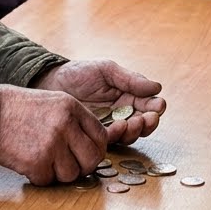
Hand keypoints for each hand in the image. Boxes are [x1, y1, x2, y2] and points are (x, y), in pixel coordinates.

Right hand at [0, 84, 107, 184]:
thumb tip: (92, 146)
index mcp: (71, 107)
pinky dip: (38, 177)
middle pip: (92, 159)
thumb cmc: (17, 108)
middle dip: (82, 167)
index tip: (85, 155)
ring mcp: (52, 144)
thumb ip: (74, 120)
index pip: (100, 136)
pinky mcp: (36, 162)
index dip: (95, 150)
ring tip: (42, 161)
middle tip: (68, 166)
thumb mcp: (52, 102)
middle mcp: (65, 124)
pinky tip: (28, 163)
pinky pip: (48, 181)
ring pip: (71, 174)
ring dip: (58, 173)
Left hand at [34, 60, 164, 144]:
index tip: (158, 106)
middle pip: (144, 123)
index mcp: (129, 96)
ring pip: (131, 134)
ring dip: (136, 131)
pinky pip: (112, 139)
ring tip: (132, 123)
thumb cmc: (79, 73)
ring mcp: (110, 125)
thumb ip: (130, 79)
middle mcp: (123, 113)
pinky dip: (119, 135)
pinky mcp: (96, 134)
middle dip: (149, 123)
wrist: (52, 82)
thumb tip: (157, 87)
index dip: (156, 107)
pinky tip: (118, 126)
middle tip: (147, 119)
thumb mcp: (107, 70)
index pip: (149, 104)